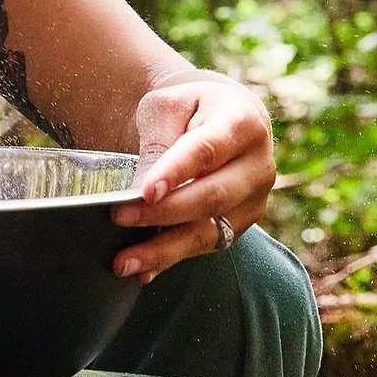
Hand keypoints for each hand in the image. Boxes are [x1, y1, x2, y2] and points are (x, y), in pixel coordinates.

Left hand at [110, 74, 274, 280]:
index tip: (144, 190)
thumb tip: (144, 191)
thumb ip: (159, 140)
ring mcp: (253, 200)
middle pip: (212, 196)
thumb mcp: (169, 106)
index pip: (207, 150)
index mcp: (241, 122)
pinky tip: (142, 270)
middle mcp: (257, 165)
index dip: (176, 171)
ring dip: (164, 250)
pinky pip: (205, 246)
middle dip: (163, 212)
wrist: (220, 118)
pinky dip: (171, 259)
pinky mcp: (240, 224)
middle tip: (119, 216)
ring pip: (209, 231)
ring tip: (123, 263)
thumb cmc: (189, 108)